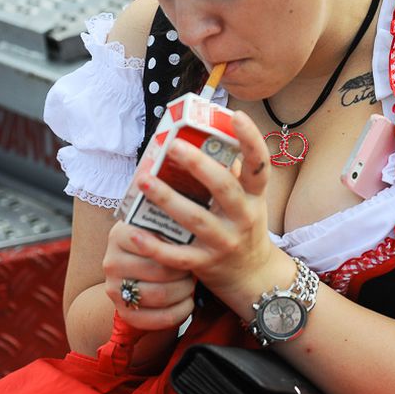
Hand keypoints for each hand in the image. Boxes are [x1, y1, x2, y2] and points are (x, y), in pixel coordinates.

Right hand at [103, 221, 195, 329]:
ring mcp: (114, 288)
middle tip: (196, 267)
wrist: (142, 267)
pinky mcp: (122, 312)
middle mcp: (111, 261)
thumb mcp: (162, 226)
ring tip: (191, 283)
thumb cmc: (162, 241)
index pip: (153, 242)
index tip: (191, 247)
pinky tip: (188, 303)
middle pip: (159, 271)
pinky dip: (179, 312)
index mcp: (121, 234)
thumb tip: (192, 210)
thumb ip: (172, 220)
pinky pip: (156, 319)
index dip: (179, 248)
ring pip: (160, 295)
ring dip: (184, 291)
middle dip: (186, 271)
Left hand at [130, 111, 281, 306]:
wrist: (254, 278)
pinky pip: (177, 256)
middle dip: (198, 165)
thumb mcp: (250, 201)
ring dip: (167, 199)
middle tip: (172, 145)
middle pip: (223, 187)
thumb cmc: (245, 228)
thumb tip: (212, 135)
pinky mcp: (206, 264)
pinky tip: (134, 232)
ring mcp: (225, 242)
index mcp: (255, 197)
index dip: (251, 139)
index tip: (237, 115)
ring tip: (143, 179)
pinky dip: (154, 245)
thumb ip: (234, 174)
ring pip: (195, 219)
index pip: (259, 165)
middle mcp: (244, 217)